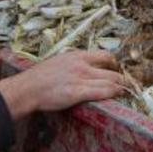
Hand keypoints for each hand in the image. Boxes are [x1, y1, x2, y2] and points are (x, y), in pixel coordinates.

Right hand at [0, 50, 125, 119]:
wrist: (27, 88)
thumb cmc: (40, 77)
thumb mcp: (59, 61)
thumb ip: (74, 62)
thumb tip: (86, 66)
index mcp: (77, 55)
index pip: (105, 55)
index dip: (115, 64)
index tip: (117, 69)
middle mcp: (82, 65)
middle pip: (112, 70)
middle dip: (121, 78)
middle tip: (124, 84)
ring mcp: (81, 78)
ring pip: (111, 81)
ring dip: (120, 87)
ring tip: (124, 91)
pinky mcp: (78, 93)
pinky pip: (102, 92)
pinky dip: (113, 94)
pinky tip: (117, 95)